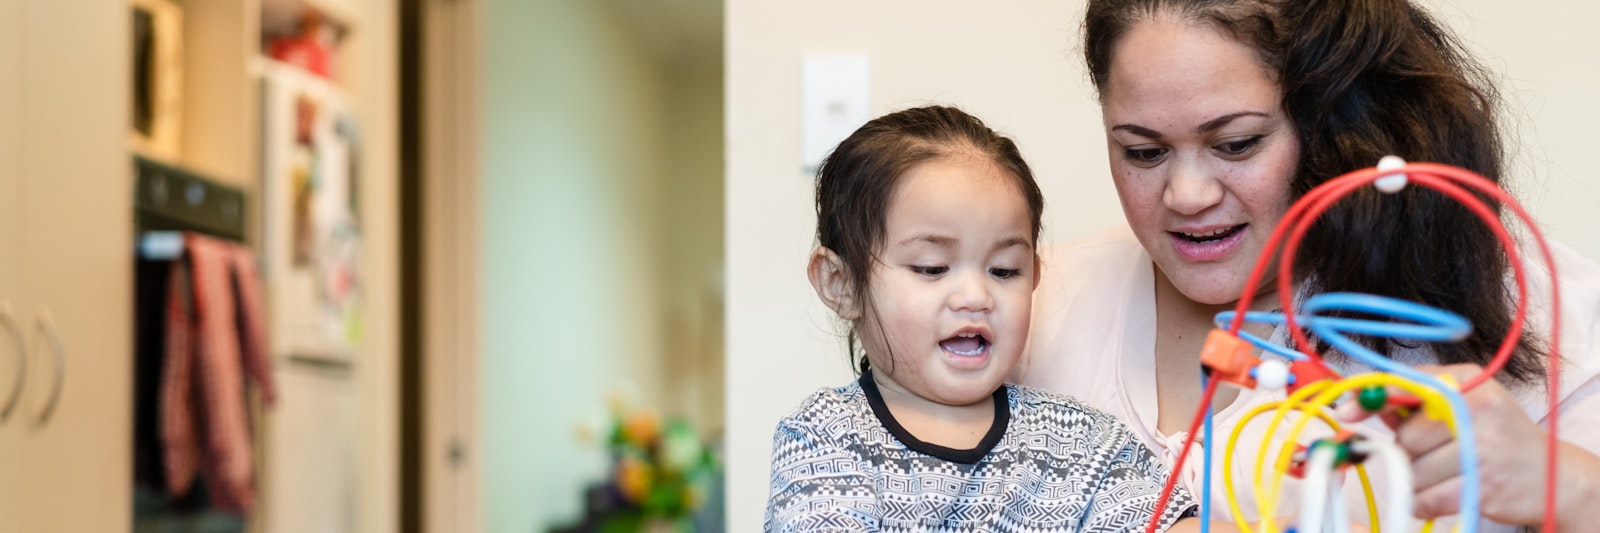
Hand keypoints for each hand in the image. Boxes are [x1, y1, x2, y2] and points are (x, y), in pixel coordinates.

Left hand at [1335, 363, 1599, 529]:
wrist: (1552, 475)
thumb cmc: (1494, 435)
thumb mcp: (1461, 405)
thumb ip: (1412, 401)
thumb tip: (1357, 404)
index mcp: (1466, 381)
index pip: (1406, 383)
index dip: (1371, 398)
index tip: (1345, 411)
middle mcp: (1476, 409)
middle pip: (1406, 437)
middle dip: (1410, 451)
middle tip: (1440, 452)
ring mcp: (1482, 448)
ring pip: (1413, 470)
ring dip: (1420, 478)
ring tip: (1450, 471)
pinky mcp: (1483, 485)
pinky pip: (1425, 498)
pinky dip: (1425, 500)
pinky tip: (1447, 491)